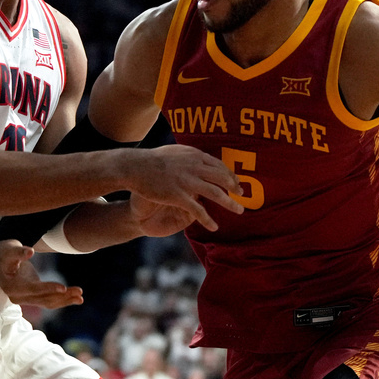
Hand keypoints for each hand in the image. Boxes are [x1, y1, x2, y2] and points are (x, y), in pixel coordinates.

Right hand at [0, 239, 83, 308]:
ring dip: (64, 300)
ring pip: (47, 302)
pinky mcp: (32, 296)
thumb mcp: (9, 249)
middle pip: (43, 298)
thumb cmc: (5, 252)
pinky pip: (48, 301)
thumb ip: (19, 251)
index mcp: (12, 286)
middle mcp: (18, 296)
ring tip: (80, 297)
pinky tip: (75, 299)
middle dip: (62, 296)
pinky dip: (61, 300)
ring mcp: (25, 298)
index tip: (63, 288)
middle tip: (79, 292)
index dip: (48, 289)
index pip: (33, 289)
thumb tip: (30, 251)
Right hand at [122, 144, 243, 231]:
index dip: (230, 174)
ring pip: (216, 193)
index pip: (219, 165)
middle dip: (234, 187)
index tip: (236, 182)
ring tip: (239, 211)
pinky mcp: (178, 195)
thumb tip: (199, 157)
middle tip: (242, 195)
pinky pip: (197, 209)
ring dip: (230, 203)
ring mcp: (187, 181)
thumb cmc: (152, 159)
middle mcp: (195, 167)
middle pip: (222, 178)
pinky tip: (214, 226)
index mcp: (194, 156)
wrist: (135, 167)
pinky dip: (208, 219)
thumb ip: (189, 156)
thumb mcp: (175, 152)